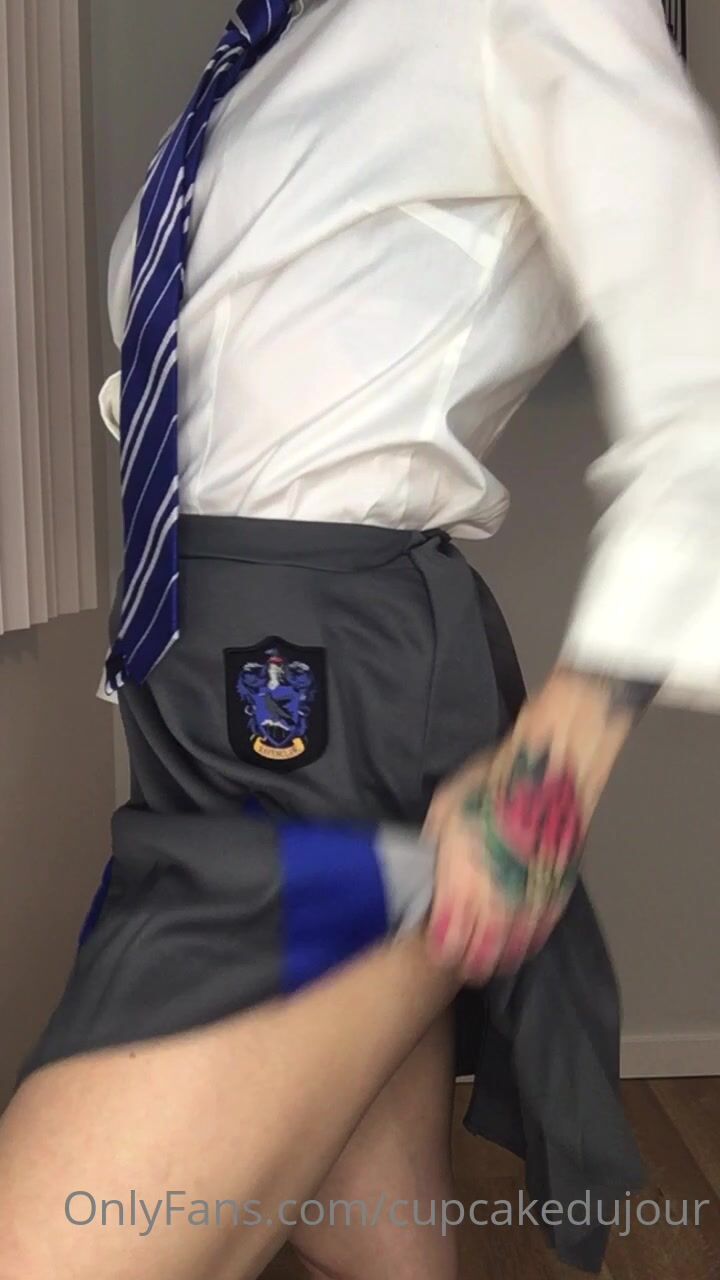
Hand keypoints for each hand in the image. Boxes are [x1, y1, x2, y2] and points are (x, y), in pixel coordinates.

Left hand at [422, 664, 650, 983]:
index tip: (439, 952)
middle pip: (481, 947)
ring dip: (500, 959)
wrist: (553, 764)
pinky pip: (543, 927)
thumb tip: (428, 865)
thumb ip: (438, 841)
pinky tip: (521, 949)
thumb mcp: (448, 803)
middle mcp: (495, 889)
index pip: (448, 931)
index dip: (443, 949)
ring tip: (488, 968)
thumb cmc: (494, 776)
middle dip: (470, 963)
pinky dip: (531, 942)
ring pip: (514, 944)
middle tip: (462, 968)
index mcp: (462, 869)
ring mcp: (530, 890)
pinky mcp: (558, 885)